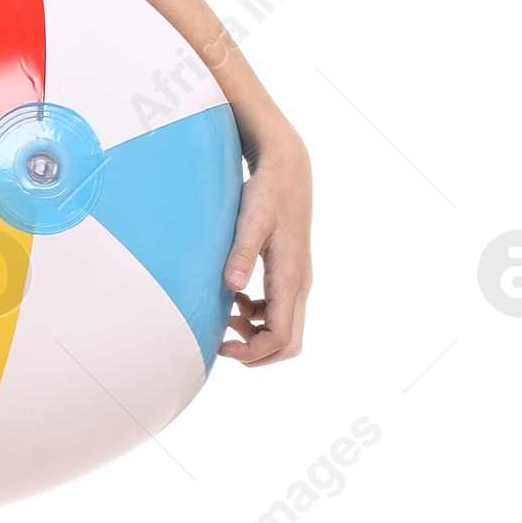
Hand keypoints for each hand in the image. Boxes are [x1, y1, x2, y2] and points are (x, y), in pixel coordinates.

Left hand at [220, 129, 311, 365]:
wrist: (287, 170)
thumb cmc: (267, 193)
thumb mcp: (250, 221)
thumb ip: (241, 254)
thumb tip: (232, 288)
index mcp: (290, 278)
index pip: (281, 337)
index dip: (253, 352)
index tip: (222, 347)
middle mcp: (300, 285)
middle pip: (290, 342)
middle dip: (258, 353)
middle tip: (223, 343)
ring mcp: (298, 280)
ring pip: (285, 328)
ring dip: (256, 334)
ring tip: (224, 318)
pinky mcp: (290, 273)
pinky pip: (279, 311)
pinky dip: (256, 316)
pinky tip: (234, 300)